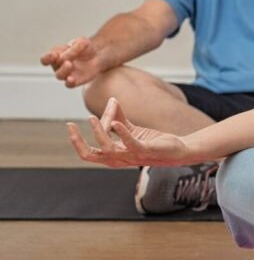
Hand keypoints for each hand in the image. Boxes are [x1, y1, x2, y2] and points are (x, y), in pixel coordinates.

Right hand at [40, 37, 102, 87]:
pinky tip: (71, 79)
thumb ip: (74, 48)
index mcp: (56, 55)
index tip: (54, 55)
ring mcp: (66, 74)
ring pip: (59, 76)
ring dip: (63, 71)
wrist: (98, 56)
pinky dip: (69, 82)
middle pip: (53, 67)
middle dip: (57, 63)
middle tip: (66, 60)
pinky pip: (69, 84)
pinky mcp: (75, 81)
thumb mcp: (82, 42)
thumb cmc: (86, 48)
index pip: (45, 59)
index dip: (47, 58)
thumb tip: (63, 56)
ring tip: (70, 64)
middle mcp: (58, 66)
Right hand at [67, 98, 194, 167]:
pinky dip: (122, 132)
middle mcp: (119, 159)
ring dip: (98, 133)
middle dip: (78, 142)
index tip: (73, 123)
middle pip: (90, 156)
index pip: (88, 153)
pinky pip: (131, 143)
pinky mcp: (145, 151)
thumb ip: (119, 118)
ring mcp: (132, 156)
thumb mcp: (132, 130)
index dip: (77, 140)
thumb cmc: (153, 143)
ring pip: (108, 149)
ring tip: (92, 118)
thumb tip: (111, 100)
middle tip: (71, 126)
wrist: (177, 149)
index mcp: (114, 156)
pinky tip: (116, 122)